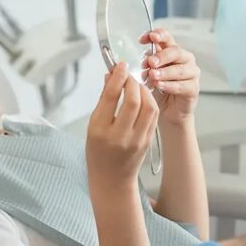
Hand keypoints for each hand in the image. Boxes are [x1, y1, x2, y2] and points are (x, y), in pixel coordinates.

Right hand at [87, 62, 159, 182]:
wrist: (112, 179)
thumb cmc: (98, 152)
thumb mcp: (93, 126)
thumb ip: (102, 100)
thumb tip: (109, 76)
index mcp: (101, 130)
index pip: (111, 97)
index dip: (117, 77)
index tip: (119, 65)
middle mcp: (120, 136)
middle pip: (132, 100)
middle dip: (132, 82)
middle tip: (128, 74)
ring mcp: (137, 139)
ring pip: (148, 107)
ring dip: (144, 90)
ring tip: (136, 84)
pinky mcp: (148, 140)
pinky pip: (153, 116)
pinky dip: (149, 102)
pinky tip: (143, 96)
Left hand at [141, 29, 200, 124]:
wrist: (167, 111)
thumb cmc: (157, 90)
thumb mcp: (147, 74)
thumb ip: (144, 65)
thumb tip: (136, 60)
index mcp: (171, 51)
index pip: (167, 37)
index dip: (157, 35)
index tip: (144, 39)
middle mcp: (184, 59)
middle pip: (175, 51)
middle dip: (161, 56)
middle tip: (150, 62)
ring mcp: (191, 73)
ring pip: (180, 69)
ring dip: (165, 72)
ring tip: (153, 75)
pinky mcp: (193, 89)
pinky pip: (183, 85)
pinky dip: (170, 85)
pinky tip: (160, 86)